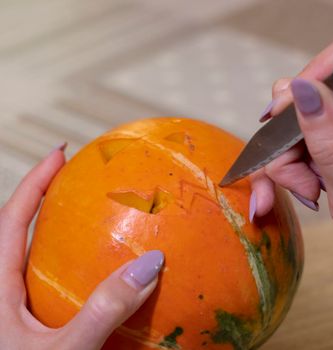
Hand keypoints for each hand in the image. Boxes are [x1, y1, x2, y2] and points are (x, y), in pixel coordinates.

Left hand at [0, 145, 163, 349]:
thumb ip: (104, 310)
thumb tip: (152, 263)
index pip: (9, 219)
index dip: (34, 182)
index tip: (60, 152)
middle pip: (12, 233)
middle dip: (40, 200)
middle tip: (74, 182)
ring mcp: (7, 313)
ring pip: (24, 263)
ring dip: (49, 236)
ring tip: (83, 222)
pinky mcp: (18, 330)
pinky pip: (39, 290)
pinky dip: (64, 273)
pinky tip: (88, 282)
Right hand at [250, 29, 332, 289]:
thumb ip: (327, 140)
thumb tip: (299, 86)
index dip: (305, 86)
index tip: (287, 134)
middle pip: (317, 88)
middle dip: (293, 133)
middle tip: (303, 183)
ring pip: (314, 112)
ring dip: (299, 152)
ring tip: (313, 192)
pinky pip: (327, 128)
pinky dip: (312, 157)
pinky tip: (318, 187)